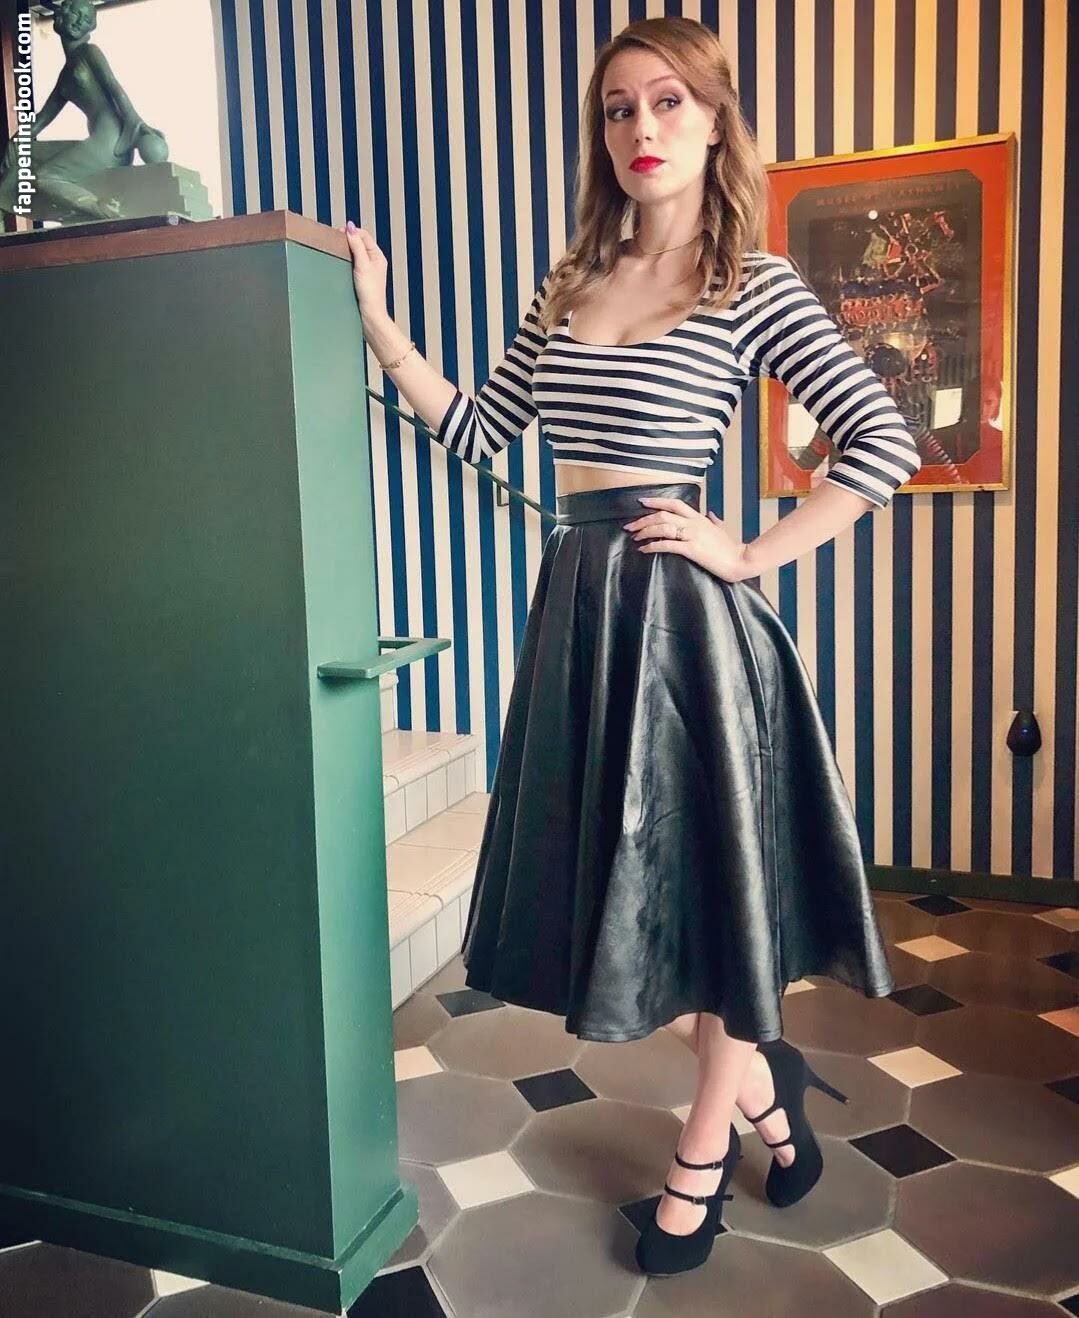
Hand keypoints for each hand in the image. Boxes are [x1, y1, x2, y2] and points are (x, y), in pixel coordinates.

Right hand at [343, 220, 388, 320]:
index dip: (352, 231)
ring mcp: (367, 270)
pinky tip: (339, 263)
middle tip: (335, 241)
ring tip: (336, 251)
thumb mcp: (362, 265)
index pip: (364, 235)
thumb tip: (350, 227)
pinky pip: (352, 263)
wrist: (370, 314)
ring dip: (346, 250)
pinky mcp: (361, 278)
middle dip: (347, 239)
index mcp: (378, 256)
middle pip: (359, 243)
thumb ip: (357, 245)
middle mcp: (374, 262)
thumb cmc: (370, 293)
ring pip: (355, 253)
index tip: (338, 233)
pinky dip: (345, 260)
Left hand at [622, 496, 754, 582]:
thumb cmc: (731, 547)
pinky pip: (667, 545)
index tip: (641, 502)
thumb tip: (711, 514)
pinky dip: (652, 546)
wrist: (740, 560)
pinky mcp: (692, 549)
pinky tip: (644, 549)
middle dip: (643, 519)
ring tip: (635, 537)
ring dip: (645, 531)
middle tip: (629, 526)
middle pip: (663, 514)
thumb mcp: (721, 529)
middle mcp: (694, 523)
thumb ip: (714, 520)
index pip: (674, 503)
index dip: (656, 501)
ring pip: (663, 527)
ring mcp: (693, 535)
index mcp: (699, 517)